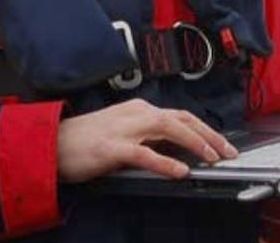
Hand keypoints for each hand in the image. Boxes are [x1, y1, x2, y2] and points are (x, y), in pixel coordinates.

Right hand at [56, 98, 238, 182]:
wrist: (51, 144)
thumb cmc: (86, 141)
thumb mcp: (122, 132)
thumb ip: (147, 137)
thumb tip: (177, 150)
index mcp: (139, 109)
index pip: (180, 115)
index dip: (205, 129)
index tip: (223, 144)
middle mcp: (135, 113)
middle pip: (181, 118)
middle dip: (208, 134)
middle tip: (228, 151)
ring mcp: (123, 129)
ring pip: (168, 128)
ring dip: (194, 142)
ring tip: (212, 157)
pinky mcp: (111, 148)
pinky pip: (143, 154)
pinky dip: (164, 162)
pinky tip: (179, 171)